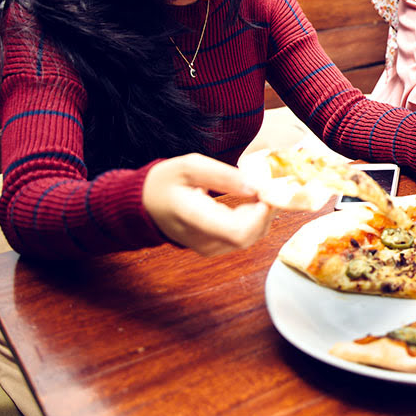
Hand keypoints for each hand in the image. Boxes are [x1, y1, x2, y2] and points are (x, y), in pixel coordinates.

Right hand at [143, 153, 276, 255]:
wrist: (147, 204)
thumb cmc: (166, 182)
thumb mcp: (189, 166)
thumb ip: (223, 176)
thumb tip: (256, 187)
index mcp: (193, 218)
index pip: (237, 231)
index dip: (261, 214)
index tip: (266, 191)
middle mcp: (203, 240)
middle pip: (249, 235)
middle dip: (266, 210)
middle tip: (269, 185)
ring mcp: (210, 248)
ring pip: (252, 237)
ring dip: (262, 214)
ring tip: (259, 190)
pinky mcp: (216, 248)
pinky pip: (245, 237)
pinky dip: (255, 220)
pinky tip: (251, 202)